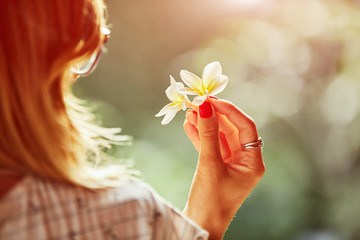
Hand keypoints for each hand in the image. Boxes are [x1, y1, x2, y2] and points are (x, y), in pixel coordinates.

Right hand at [183, 98, 264, 239]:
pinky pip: (210, 146)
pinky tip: (189, 126)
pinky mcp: (216, 167)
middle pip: (231, 130)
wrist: (200, 225)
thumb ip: (207, 134)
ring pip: (218, 137)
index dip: (229, 111)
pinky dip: (199, 136)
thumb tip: (204, 107)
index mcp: (253, 162)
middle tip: (197, 103)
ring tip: (189, 112)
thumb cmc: (210, 201)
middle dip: (213, 116)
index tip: (211, 100)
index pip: (246, 127)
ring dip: (204, 124)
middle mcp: (244, 161)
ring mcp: (230, 164)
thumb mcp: (209, 164)